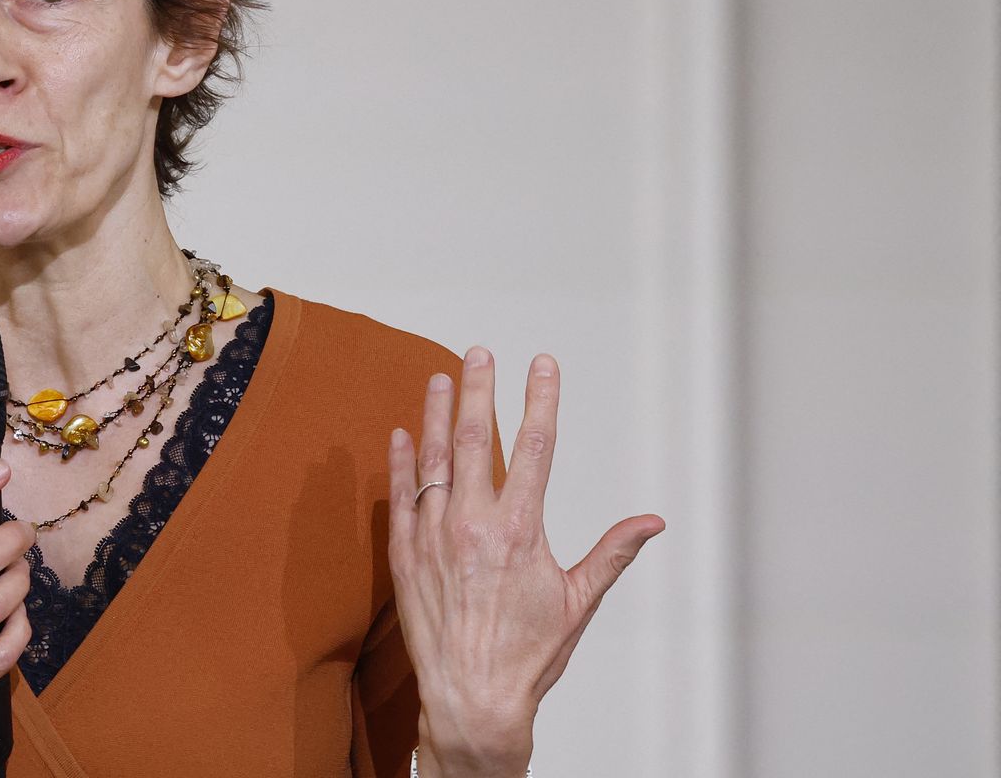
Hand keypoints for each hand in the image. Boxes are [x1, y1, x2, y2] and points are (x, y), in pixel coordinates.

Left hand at [386, 349, 664, 777]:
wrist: (473, 699)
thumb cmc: (529, 655)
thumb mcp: (579, 602)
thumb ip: (612, 552)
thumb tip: (652, 522)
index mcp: (520, 530)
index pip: (535, 446)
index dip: (539, 399)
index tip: (542, 365)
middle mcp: (473, 525)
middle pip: (476, 439)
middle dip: (478, 390)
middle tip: (478, 353)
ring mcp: (433, 537)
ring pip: (432, 460)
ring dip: (436, 415)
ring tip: (440, 378)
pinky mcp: (405, 556)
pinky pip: (399, 498)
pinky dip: (399, 463)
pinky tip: (402, 434)